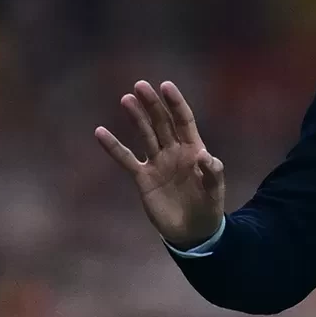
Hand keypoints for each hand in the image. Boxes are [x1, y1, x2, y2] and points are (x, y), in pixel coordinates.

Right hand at [94, 80, 225, 248]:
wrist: (193, 231)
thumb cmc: (208, 206)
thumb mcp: (215, 190)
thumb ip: (213, 172)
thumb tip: (205, 156)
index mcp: (194, 149)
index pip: (184, 120)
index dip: (175, 103)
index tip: (166, 85)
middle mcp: (174, 151)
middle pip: (162, 123)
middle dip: (152, 105)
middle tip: (140, 85)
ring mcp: (157, 163)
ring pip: (145, 135)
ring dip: (136, 118)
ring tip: (127, 99)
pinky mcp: (143, 178)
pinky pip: (126, 159)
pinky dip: (114, 147)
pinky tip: (101, 132)